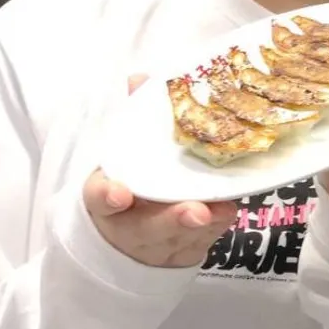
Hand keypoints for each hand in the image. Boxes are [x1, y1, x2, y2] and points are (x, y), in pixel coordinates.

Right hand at [85, 75, 238, 268]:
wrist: (134, 235)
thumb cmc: (135, 181)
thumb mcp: (127, 152)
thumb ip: (133, 117)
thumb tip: (140, 79)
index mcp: (108, 197)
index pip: (100, 198)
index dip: (108, 196)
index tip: (119, 194)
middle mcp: (133, 224)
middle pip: (149, 227)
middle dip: (172, 219)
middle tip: (195, 210)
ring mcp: (162, 242)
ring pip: (182, 238)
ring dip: (203, 226)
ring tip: (220, 211)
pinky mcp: (189, 249)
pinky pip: (205, 240)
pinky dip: (217, 226)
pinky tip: (229, 210)